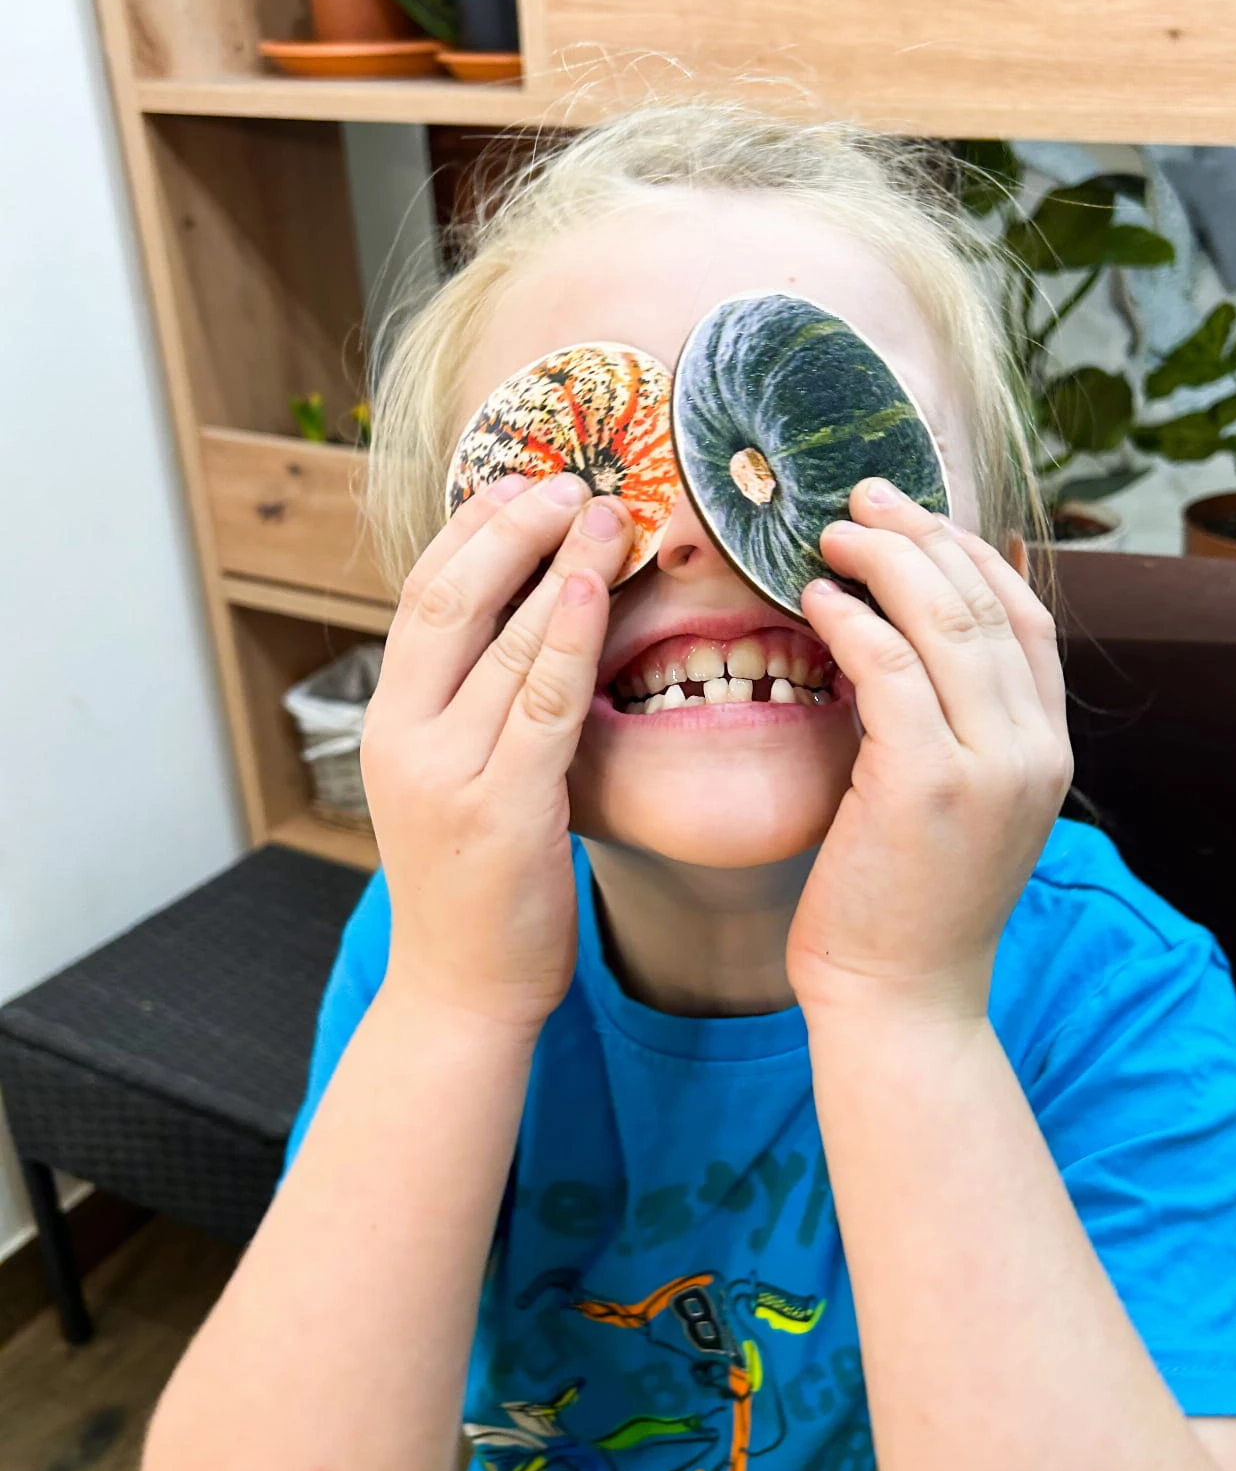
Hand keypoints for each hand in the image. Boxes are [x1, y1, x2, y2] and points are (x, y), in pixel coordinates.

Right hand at [359, 471, 632, 1036]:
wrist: (460, 992)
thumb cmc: (474, 886)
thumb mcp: (454, 780)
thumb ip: (476, 707)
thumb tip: (532, 621)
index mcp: (388, 721)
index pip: (423, 595)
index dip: (474, 529)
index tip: (524, 480)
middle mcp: (403, 737)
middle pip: (452, 599)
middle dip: (514, 527)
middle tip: (574, 478)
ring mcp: (447, 772)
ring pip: (505, 641)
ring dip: (561, 566)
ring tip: (611, 512)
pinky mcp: (501, 809)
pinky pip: (543, 701)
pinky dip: (571, 635)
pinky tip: (598, 586)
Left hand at [785, 479, 1071, 1022]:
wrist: (903, 1001)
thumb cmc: (908, 904)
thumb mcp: (958, 806)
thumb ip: (954, 726)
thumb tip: (910, 639)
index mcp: (1046, 751)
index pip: (1027, 616)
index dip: (970, 551)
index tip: (913, 517)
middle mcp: (1034, 751)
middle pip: (987, 601)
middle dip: (921, 534)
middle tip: (861, 497)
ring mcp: (990, 768)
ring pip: (945, 620)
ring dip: (883, 560)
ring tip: (831, 535)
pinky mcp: (928, 785)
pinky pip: (890, 669)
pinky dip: (851, 621)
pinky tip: (813, 601)